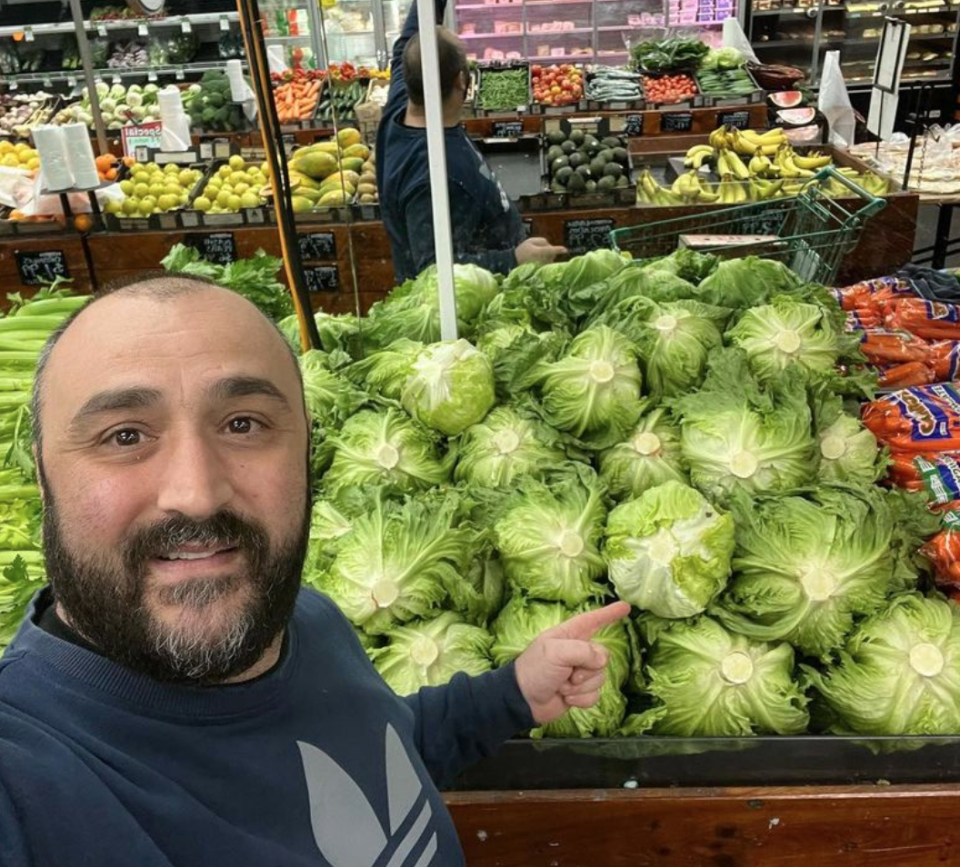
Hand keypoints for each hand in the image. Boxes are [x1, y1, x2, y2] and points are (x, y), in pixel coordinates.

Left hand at [513, 601, 631, 724]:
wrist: (524, 701)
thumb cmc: (535, 670)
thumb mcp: (555, 652)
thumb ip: (583, 651)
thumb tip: (601, 661)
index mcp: (569, 635)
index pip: (593, 620)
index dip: (609, 613)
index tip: (626, 607)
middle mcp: (577, 652)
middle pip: (602, 656)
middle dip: (587, 669)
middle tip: (568, 674)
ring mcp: (580, 672)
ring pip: (600, 677)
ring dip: (581, 686)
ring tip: (562, 686)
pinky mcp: (581, 692)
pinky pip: (595, 694)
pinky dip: (582, 699)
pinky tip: (566, 699)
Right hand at [515, 237, 566, 265]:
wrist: (513, 263)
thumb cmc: (522, 251)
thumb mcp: (530, 241)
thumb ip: (542, 241)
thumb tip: (549, 245)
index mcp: (541, 252)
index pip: (552, 250)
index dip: (559, 249)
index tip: (565, 250)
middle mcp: (544, 260)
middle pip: (552, 253)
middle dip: (548, 250)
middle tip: (537, 250)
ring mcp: (543, 266)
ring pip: (550, 258)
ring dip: (547, 256)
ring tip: (535, 256)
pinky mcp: (542, 271)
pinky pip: (547, 264)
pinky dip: (544, 261)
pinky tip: (536, 261)